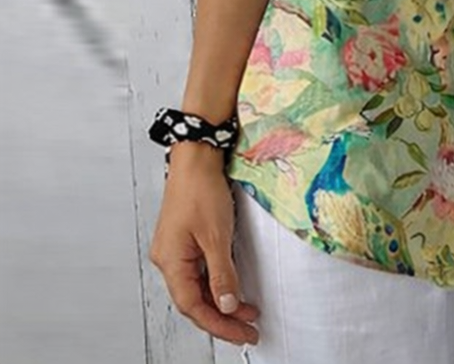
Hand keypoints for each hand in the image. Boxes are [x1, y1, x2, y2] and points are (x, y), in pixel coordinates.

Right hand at [148, 143, 259, 345]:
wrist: (196, 157)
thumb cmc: (201, 189)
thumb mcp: (217, 236)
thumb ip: (222, 275)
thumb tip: (227, 306)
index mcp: (170, 262)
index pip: (193, 306)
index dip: (219, 323)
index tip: (242, 333)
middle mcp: (168, 258)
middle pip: (194, 299)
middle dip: (222, 316)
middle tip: (249, 327)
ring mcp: (175, 249)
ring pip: (197, 286)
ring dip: (221, 300)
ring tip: (247, 312)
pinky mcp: (184, 238)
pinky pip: (199, 270)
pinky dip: (216, 282)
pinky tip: (231, 288)